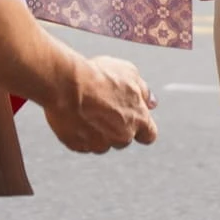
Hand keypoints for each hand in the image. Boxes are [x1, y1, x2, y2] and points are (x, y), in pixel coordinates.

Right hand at [43, 55, 158, 153]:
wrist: (68, 85)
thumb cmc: (100, 76)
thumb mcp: (129, 73)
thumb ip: (144, 91)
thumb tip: (152, 103)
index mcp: (138, 120)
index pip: (149, 135)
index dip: (142, 128)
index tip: (134, 120)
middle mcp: (122, 136)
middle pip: (124, 138)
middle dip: (117, 126)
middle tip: (103, 106)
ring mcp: (100, 144)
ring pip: (102, 142)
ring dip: (98, 131)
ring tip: (87, 108)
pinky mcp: (79, 146)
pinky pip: (83, 143)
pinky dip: (81, 133)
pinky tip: (76, 115)